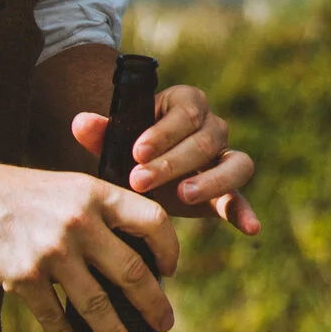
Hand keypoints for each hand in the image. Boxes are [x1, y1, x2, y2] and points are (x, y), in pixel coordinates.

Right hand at [0, 159, 178, 331]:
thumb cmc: (17, 192)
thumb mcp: (68, 186)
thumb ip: (101, 212)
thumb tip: (137, 255)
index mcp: (95, 193)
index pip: (153, 220)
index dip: (169, 249)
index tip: (170, 271)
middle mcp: (79, 221)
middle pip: (133, 271)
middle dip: (154, 305)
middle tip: (164, 324)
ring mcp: (51, 251)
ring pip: (97, 304)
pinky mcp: (22, 276)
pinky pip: (54, 316)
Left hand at [71, 82, 261, 233]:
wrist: (142, 165)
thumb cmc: (130, 146)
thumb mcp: (116, 138)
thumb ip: (101, 131)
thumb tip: (80, 122)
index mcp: (188, 104)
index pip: (186, 113)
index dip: (164, 132)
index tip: (137, 152)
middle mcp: (214, 127)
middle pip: (207, 140)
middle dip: (173, 162)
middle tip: (140, 181)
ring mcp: (225, 159)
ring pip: (236, 164)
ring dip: (213, 181)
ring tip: (183, 196)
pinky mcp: (227, 190)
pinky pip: (241, 198)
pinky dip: (246, 212)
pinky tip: (250, 228)